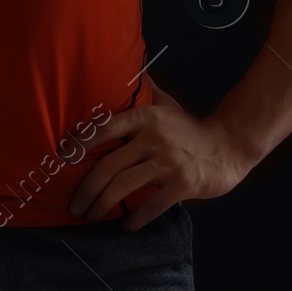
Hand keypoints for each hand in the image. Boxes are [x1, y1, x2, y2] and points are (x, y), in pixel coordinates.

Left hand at [67, 75, 249, 231]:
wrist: (229, 146)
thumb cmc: (189, 128)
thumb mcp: (166, 105)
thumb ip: (144, 90)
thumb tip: (125, 65)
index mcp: (146, 117)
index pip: (106, 127)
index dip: (81, 141)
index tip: (62, 156)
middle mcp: (154, 137)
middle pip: (109, 165)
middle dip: (86, 189)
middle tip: (74, 205)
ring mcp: (169, 162)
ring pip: (124, 187)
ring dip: (102, 205)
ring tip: (90, 214)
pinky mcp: (182, 185)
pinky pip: (151, 205)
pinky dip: (135, 218)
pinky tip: (126, 225)